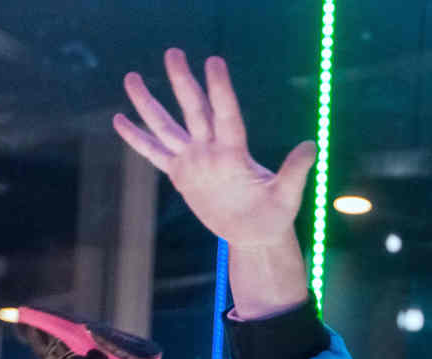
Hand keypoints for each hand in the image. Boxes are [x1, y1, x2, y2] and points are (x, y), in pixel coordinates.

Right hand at [113, 50, 316, 252]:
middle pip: (193, 111)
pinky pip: (154, 154)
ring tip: (131, 77)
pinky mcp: (181, 175)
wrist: (255, 232)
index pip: (226, 115)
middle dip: (183, 83)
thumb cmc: (274, 215)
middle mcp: (211, 149)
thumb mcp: (287, 197)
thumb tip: (312, 145)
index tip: (213, 62)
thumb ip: (295, 172)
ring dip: (148, 104)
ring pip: (166, 127)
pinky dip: (137, 139)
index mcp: (235, 152)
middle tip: (174, 53)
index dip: (220, 90)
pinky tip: (119, 120)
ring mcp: (194, 160)